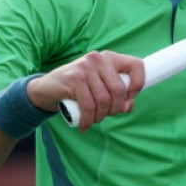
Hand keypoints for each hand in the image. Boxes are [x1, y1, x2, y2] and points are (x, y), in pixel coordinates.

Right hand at [26, 51, 144, 132]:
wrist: (46, 88)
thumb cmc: (78, 90)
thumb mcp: (100, 90)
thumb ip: (118, 98)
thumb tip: (127, 106)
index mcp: (111, 58)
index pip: (137, 65)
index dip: (139, 84)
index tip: (130, 98)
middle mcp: (99, 59)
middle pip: (119, 89)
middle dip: (115, 109)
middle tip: (105, 116)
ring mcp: (86, 67)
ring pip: (104, 99)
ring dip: (100, 117)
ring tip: (93, 120)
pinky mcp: (74, 78)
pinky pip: (88, 105)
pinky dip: (88, 120)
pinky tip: (85, 126)